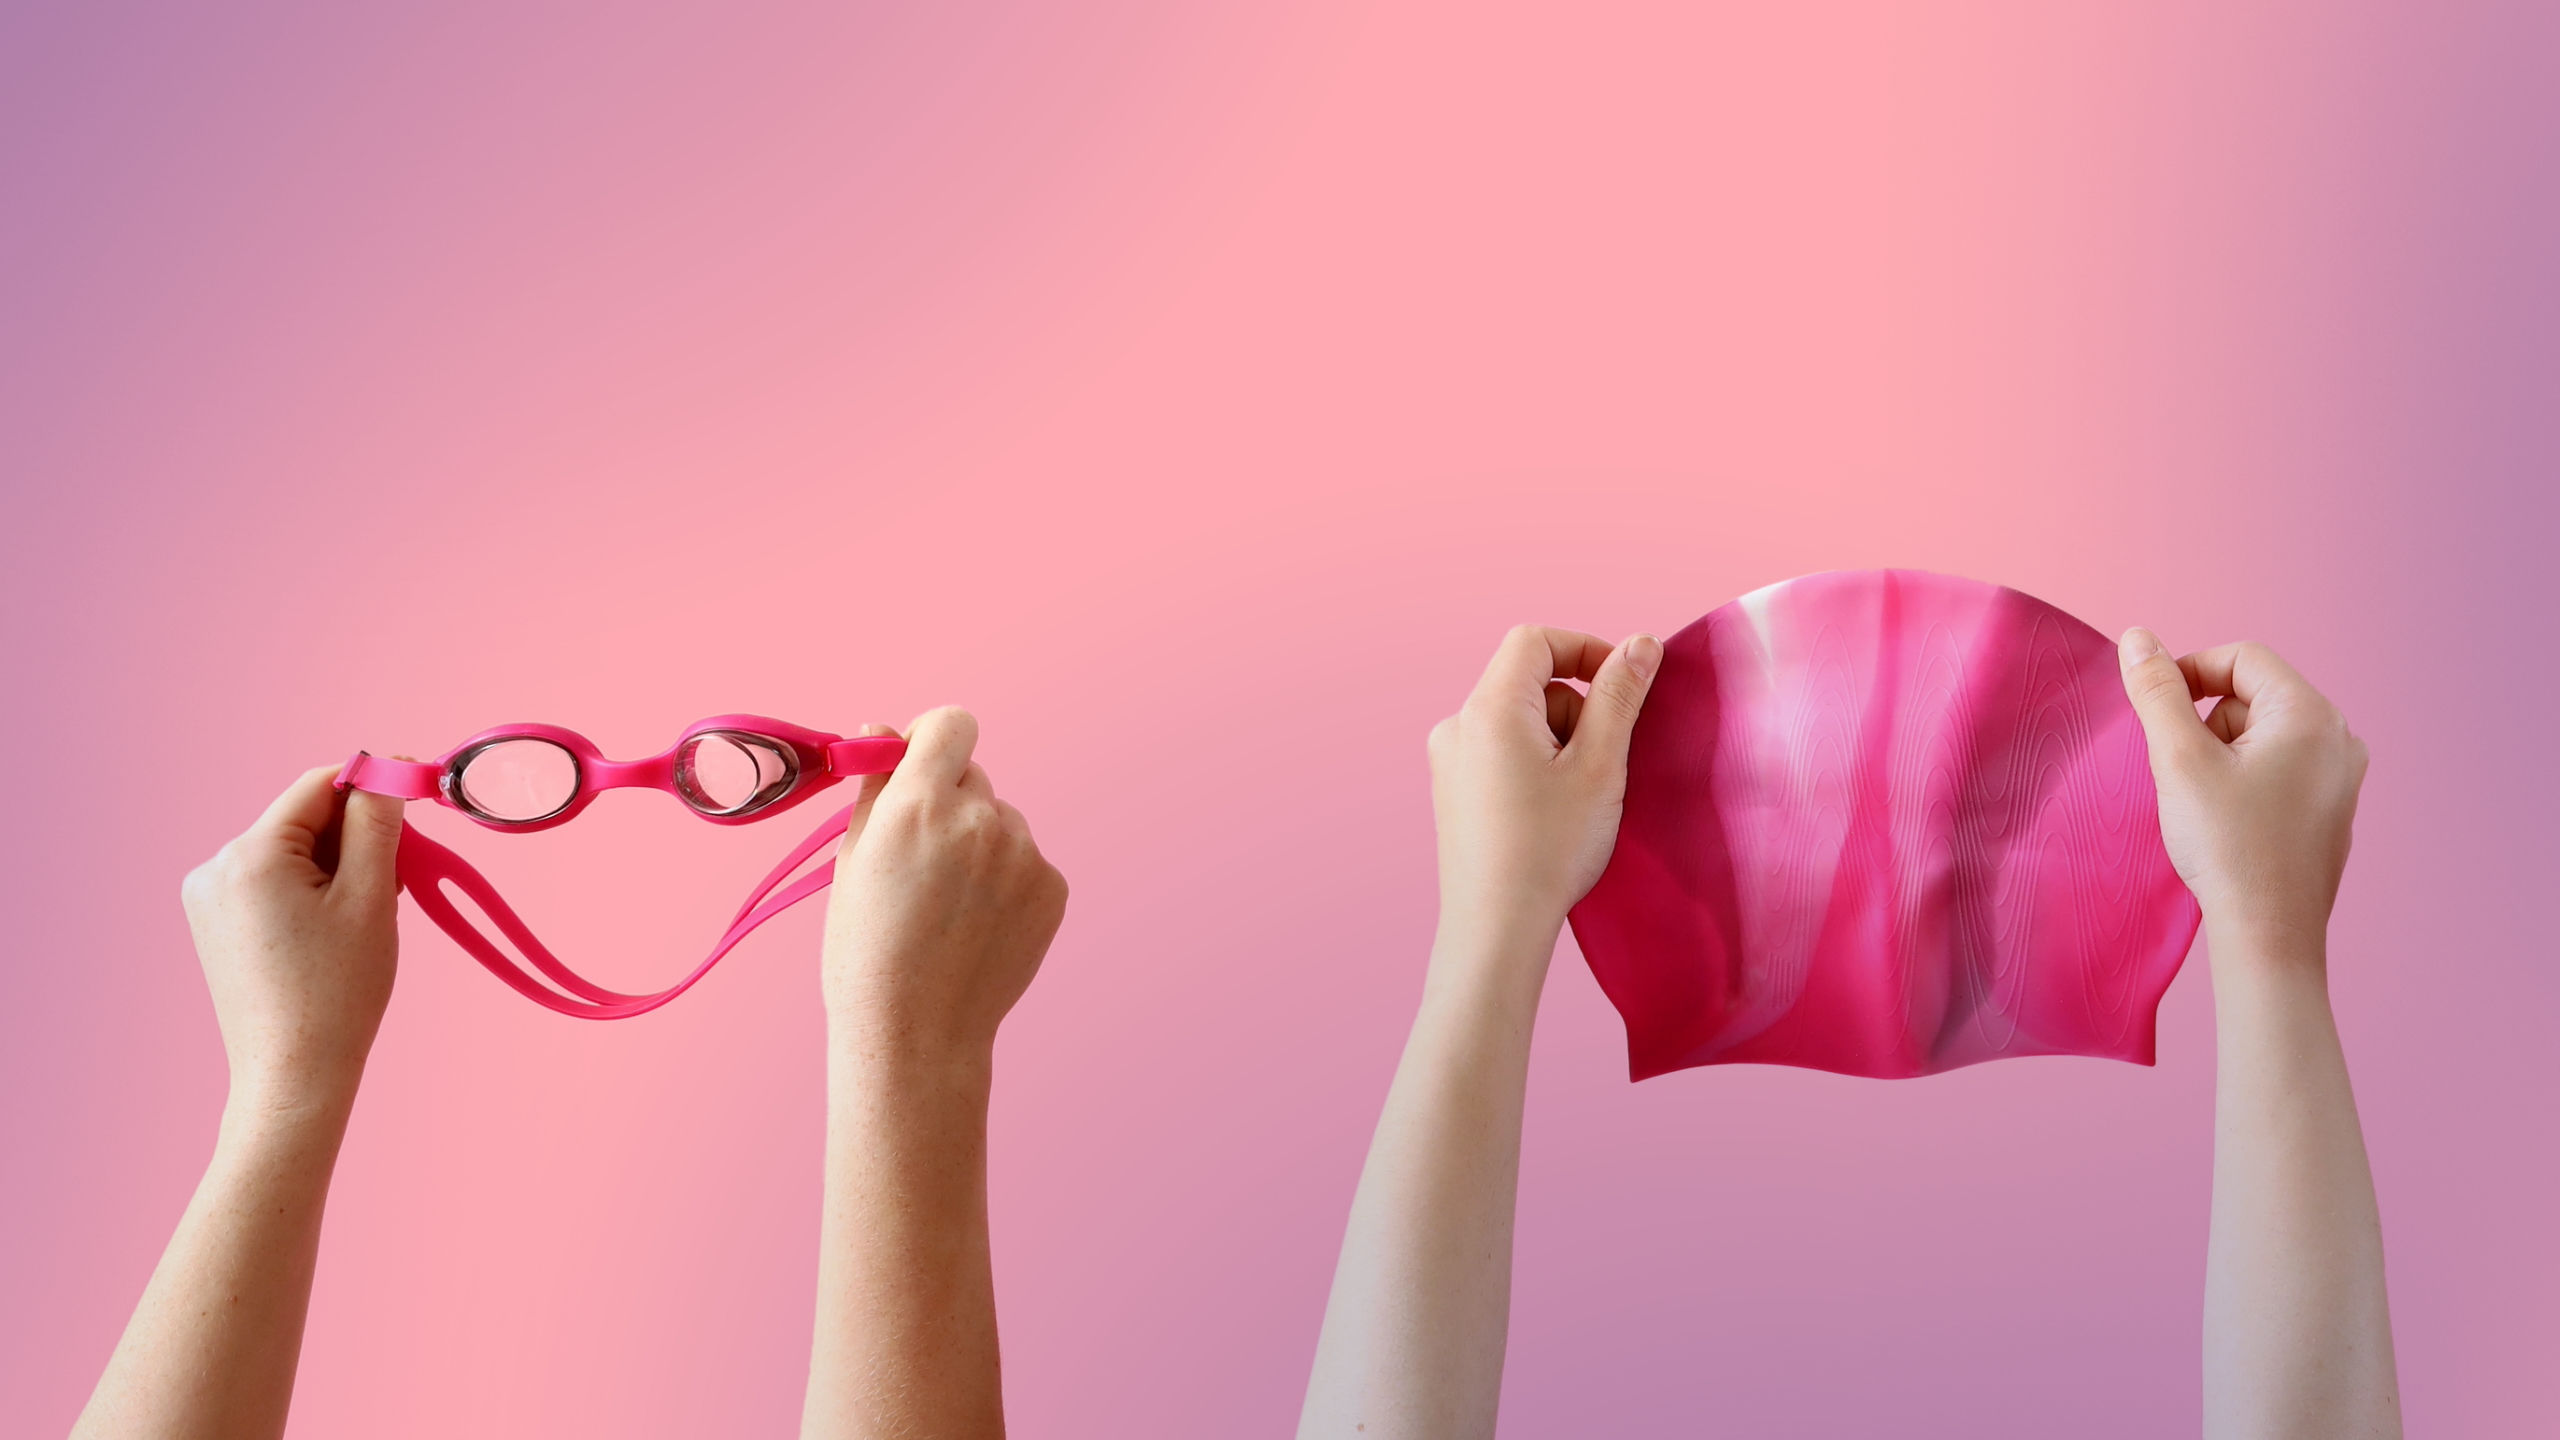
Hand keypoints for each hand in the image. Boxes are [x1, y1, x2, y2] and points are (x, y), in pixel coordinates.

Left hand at [180, 766, 404, 1114]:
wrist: (294, 1074)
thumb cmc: (337, 993)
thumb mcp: (372, 897)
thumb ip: (378, 822)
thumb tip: (388, 766)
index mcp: (249, 855)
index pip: (319, 786)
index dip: (374, 783)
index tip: (419, 794)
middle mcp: (215, 867)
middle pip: (304, 819)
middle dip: (357, 836)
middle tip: (398, 878)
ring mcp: (208, 898)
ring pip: (292, 851)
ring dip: (338, 865)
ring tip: (365, 917)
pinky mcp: (214, 923)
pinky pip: (273, 880)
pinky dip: (312, 890)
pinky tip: (335, 930)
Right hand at [820, 708, 1068, 1071]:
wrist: (915, 1032)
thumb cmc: (866, 950)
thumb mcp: (852, 861)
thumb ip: (875, 789)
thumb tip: (881, 731)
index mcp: (919, 804)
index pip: (951, 724)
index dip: (933, 738)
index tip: (920, 763)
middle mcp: (978, 819)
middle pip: (973, 777)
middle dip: (949, 802)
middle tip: (922, 860)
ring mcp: (1023, 854)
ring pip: (1001, 822)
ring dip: (980, 845)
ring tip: (948, 906)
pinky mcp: (1052, 888)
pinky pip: (1027, 862)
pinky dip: (1006, 882)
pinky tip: (977, 925)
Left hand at [1428, 626, 1662, 942]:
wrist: (1496, 927)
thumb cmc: (1549, 850)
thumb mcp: (1599, 766)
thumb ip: (1620, 697)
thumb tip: (1640, 644)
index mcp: (1489, 708)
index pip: (1534, 640)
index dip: (1585, 649)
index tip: (1623, 683)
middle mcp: (1458, 725)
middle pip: (1527, 681)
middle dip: (1576, 707)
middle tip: (1602, 761)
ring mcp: (1448, 760)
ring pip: (1516, 719)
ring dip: (1558, 739)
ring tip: (1577, 796)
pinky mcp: (1451, 790)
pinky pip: (1499, 750)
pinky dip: (1534, 762)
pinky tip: (1551, 812)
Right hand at [2118, 630, 2368, 955]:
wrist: (2268, 936)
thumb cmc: (2228, 847)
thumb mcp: (2179, 760)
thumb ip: (2157, 692)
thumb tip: (2138, 638)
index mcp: (2311, 715)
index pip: (2242, 657)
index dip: (2189, 672)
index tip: (2154, 710)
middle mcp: (2339, 740)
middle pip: (2253, 696)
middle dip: (2205, 720)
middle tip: (2176, 767)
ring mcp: (2341, 779)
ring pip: (2264, 736)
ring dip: (2221, 752)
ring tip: (2200, 800)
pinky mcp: (2330, 813)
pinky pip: (2279, 771)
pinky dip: (2244, 781)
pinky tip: (2225, 822)